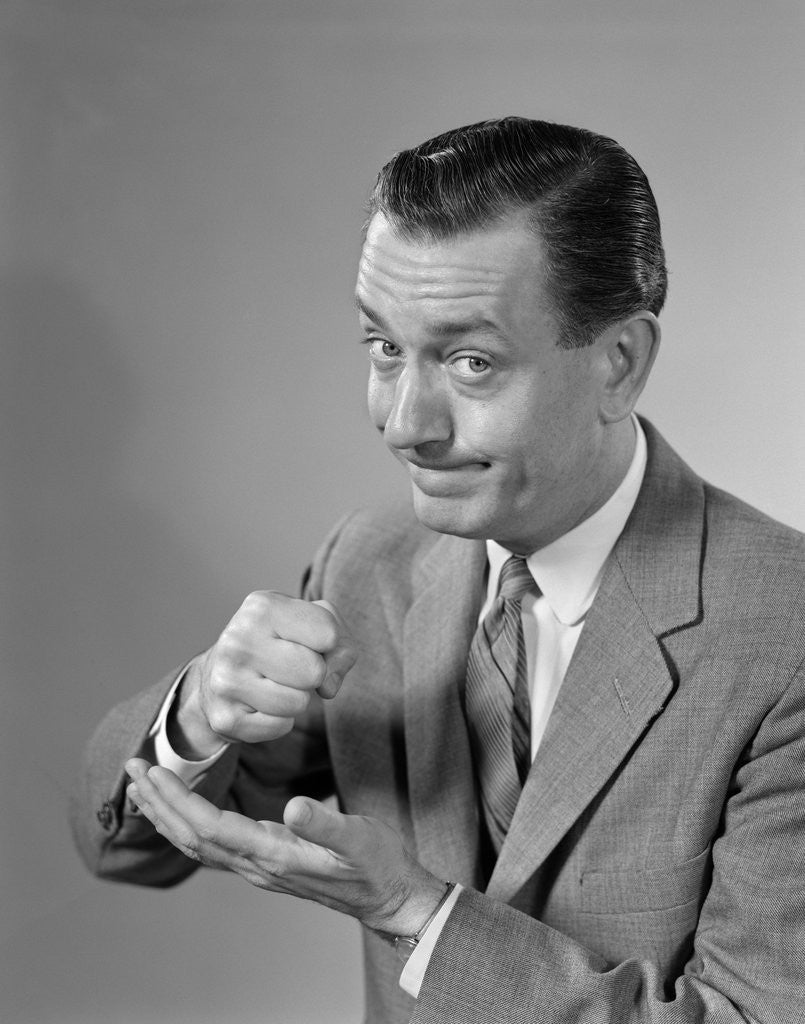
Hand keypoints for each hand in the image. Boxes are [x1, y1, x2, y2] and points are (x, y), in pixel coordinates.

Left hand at [124, 758, 446, 934]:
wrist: (390, 899)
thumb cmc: (378, 866)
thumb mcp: (360, 838)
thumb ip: (327, 823)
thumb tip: (294, 808)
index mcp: (274, 855)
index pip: (210, 827)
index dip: (177, 800)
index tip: (153, 771)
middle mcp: (257, 865)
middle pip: (192, 837)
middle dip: (158, 803)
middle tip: (131, 768)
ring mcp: (258, 868)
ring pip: (198, 844)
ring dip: (167, 814)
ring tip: (143, 786)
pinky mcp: (265, 863)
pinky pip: (213, 846)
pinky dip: (187, 824)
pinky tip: (182, 810)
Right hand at [171, 593, 356, 757]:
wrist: (215, 677)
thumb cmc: (277, 644)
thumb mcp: (312, 625)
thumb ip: (341, 644)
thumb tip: (328, 687)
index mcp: (262, 607)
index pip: (328, 634)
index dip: (328, 643)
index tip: (305, 642)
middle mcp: (238, 640)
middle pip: (315, 671)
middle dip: (312, 674)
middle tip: (288, 666)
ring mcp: (227, 681)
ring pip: (299, 703)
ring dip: (296, 698)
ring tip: (272, 684)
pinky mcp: (226, 719)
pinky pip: (281, 726)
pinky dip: (279, 720)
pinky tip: (259, 703)